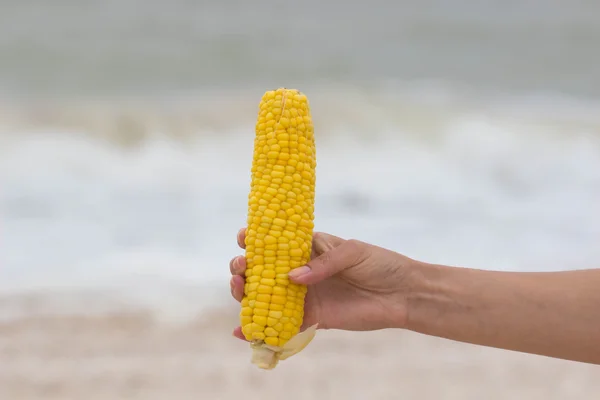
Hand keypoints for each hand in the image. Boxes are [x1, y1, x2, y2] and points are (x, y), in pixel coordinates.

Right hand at [229, 228, 417, 339]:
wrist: (402, 294)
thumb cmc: (379, 264)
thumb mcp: (351, 252)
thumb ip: (323, 262)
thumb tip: (293, 278)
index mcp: (308, 248)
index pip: (275, 242)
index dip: (254, 239)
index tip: (244, 238)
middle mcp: (300, 271)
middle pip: (261, 270)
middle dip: (243, 267)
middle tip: (241, 269)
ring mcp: (304, 295)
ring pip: (265, 296)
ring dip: (245, 294)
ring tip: (239, 290)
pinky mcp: (311, 318)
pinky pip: (282, 325)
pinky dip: (261, 330)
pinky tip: (243, 332)